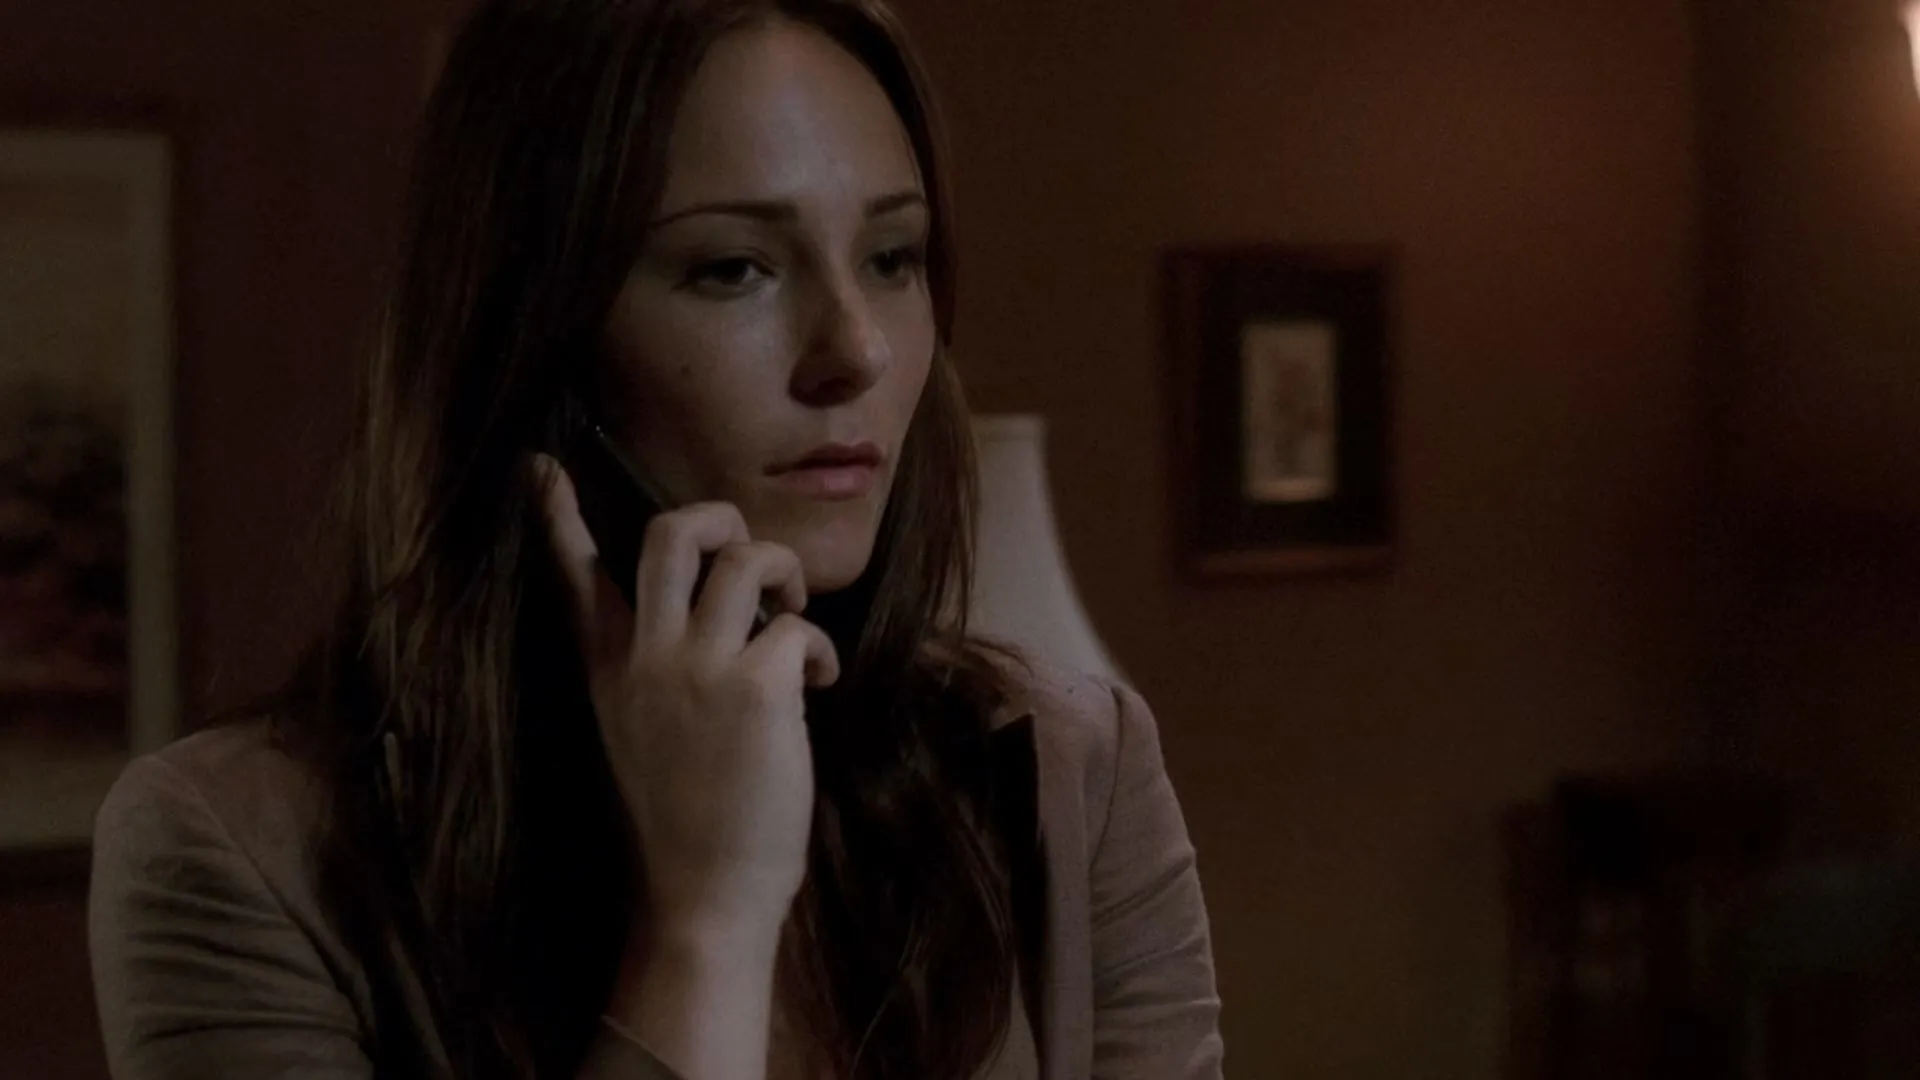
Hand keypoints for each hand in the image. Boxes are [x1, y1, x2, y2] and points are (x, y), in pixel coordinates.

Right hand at [535, 454, 839, 938]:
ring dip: (783, 572)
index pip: (575, 577)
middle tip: (745, 552)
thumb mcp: (639, 736)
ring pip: (745, 558)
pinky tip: (820, 683)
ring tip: (794, 616)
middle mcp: (645, 656)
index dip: (559, 517)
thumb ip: (654, 675)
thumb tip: (713, 624)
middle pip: (670, 533)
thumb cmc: (684, 822)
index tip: (542, 468)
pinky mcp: (758, 687)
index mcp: (608, 670)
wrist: (701, 895)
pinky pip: (798, 624)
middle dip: (718, 519)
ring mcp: (698, 668)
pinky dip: (821, 646)